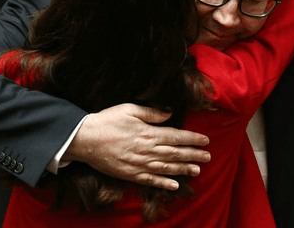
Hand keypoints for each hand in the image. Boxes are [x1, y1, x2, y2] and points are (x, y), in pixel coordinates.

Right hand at [63, 103, 210, 190]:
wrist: (85, 139)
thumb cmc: (107, 121)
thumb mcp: (130, 109)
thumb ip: (151, 112)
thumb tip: (169, 113)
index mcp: (148, 133)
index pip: (176, 136)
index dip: (192, 139)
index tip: (205, 140)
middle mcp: (147, 150)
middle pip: (176, 153)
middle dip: (194, 155)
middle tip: (208, 157)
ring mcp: (139, 164)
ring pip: (166, 168)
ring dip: (183, 169)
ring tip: (197, 171)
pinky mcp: (130, 174)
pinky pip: (151, 180)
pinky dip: (164, 183)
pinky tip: (174, 185)